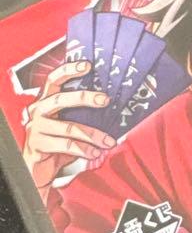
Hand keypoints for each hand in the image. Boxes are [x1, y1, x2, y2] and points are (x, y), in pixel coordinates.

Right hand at [22, 60, 115, 192]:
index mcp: (46, 101)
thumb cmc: (58, 142)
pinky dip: (84, 150)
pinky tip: (95, 153)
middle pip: (60, 99)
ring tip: (109, 142)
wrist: (38, 167)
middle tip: (105, 99)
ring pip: (69, 127)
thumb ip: (84, 115)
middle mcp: (38, 111)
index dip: (68, 70)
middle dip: (84, 97)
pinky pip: (66, 145)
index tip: (87, 65)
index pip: (54, 80)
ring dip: (94, 135)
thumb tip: (113, 109)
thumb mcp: (70, 125)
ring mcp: (36, 127)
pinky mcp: (37, 144)